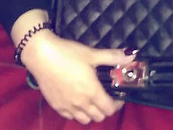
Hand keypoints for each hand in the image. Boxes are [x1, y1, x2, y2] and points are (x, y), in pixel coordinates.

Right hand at [20, 30, 134, 124]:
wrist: (42, 55)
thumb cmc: (68, 53)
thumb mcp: (92, 53)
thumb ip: (112, 57)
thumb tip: (131, 56)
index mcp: (92, 92)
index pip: (109, 109)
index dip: (117, 104)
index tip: (118, 95)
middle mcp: (80, 103)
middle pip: (98, 117)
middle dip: (105, 109)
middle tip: (106, 96)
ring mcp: (67, 107)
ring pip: (85, 119)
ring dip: (92, 113)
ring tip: (92, 99)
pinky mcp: (56, 106)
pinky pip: (71, 117)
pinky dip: (77, 113)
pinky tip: (77, 100)